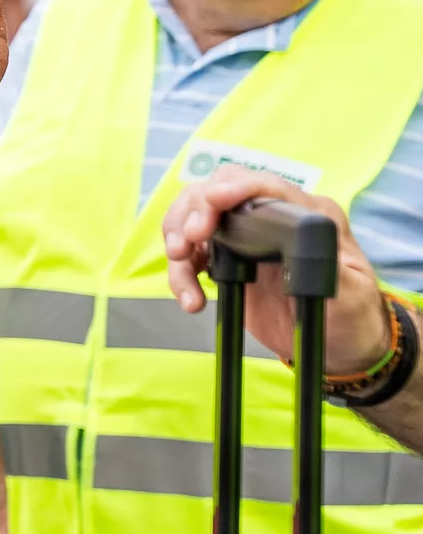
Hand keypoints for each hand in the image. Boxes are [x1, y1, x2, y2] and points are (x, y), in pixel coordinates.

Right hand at [163, 165, 390, 372]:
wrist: (339, 347)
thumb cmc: (353, 318)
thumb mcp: (352, 295)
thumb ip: (330, 267)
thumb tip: (306, 241)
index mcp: (308, 214)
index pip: (266, 185)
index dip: (236, 187)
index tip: (214, 200)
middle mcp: (272, 216)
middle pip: (219, 189)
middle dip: (196, 210)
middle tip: (188, 240)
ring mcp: (246, 236)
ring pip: (195, 216)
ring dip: (178, 237)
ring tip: (180, 266)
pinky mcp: (227, 259)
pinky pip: (191, 252)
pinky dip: (180, 272)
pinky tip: (190, 299)